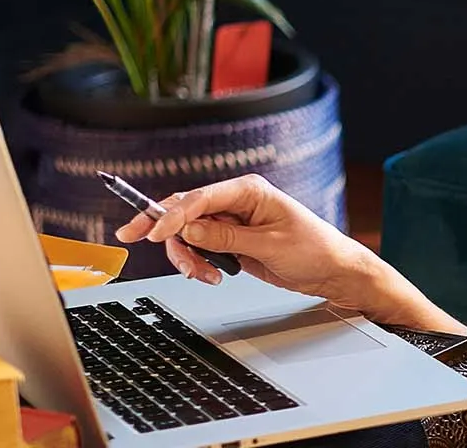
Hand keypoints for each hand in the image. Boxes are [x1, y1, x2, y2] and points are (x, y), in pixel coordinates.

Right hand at [114, 174, 408, 318]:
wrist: (332, 271)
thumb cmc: (314, 249)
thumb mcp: (269, 245)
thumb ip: (226, 237)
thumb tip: (189, 230)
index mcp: (250, 191)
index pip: (200, 198)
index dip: (172, 214)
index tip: (156, 233)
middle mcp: (237, 202)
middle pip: (185, 210)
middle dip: (161, 227)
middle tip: (134, 238)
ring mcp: (231, 222)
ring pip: (188, 233)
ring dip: (187, 255)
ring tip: (204, 275)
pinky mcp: (230, 241)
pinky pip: (200, 248)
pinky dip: (197, 263)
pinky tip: (212, 275)